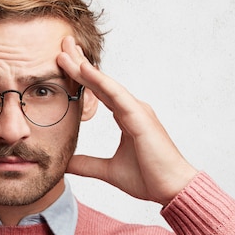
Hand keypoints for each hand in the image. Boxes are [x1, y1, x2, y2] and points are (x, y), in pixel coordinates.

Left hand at [58, 36, 196, 205]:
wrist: (172, 190)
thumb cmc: (149, 178)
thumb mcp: (108, 171)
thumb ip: (87, 164)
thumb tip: (66, 163)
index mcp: (127, 117)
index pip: (99, 92)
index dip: (82, 76)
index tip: (63, 62)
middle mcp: (132, 109)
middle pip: (101, 82)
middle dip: (80, 63)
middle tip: (61, 44)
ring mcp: (138, 111)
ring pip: (106, 84)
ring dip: (85, 67)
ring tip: (65, 52)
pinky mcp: (140, 118)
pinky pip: (117, 95)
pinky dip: (100, 81)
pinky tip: (85, 69)